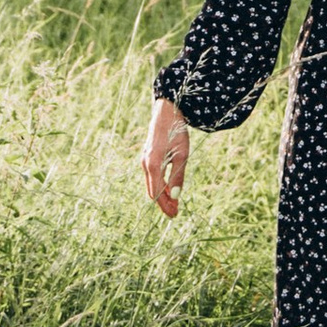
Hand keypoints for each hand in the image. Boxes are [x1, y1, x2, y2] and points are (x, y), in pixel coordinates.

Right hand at [142, 96, 190, 214]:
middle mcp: (145, 164)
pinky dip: (160, 185)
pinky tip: (170, 189)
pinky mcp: (148, 156)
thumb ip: (178, 175)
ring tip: (174, 204)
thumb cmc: (175, 131)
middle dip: (163, 203)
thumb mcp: (181, 154)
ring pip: (152, 184)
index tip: (175, 215)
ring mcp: (145, 160)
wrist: (166, 111)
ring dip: (162, 195)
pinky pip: (153, 176)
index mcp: (153, 164)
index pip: (158, 193)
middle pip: (153, 191)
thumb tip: (177, 196)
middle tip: (175, 213)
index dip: (166, 205)